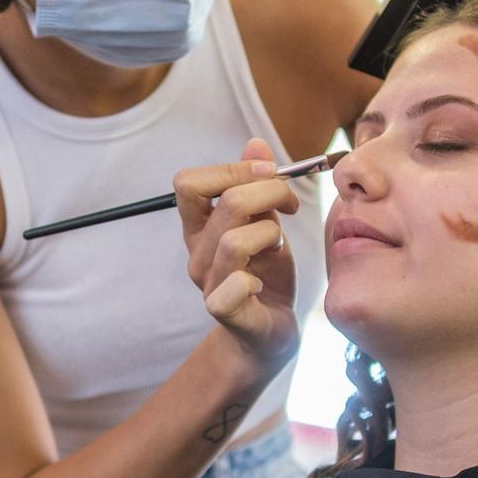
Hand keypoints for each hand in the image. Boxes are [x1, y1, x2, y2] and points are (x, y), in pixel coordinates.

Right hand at [173, 139, 300, 366]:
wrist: (271, 333)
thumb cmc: (267, 275)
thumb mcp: (266, 223)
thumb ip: (257, 186)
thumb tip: (255, 144)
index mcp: (200, 226)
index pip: (188, 182)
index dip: (231, 169)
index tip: (269, 174)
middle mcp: (197, 252)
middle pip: (226, 202)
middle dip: (270, 192)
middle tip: (289, 205)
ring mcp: (208, 283)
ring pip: (235, 240)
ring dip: (270, 235)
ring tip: (279, 245)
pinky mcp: (225, 311)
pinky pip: (234, 286)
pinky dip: (257, 279)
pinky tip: (264, 284)